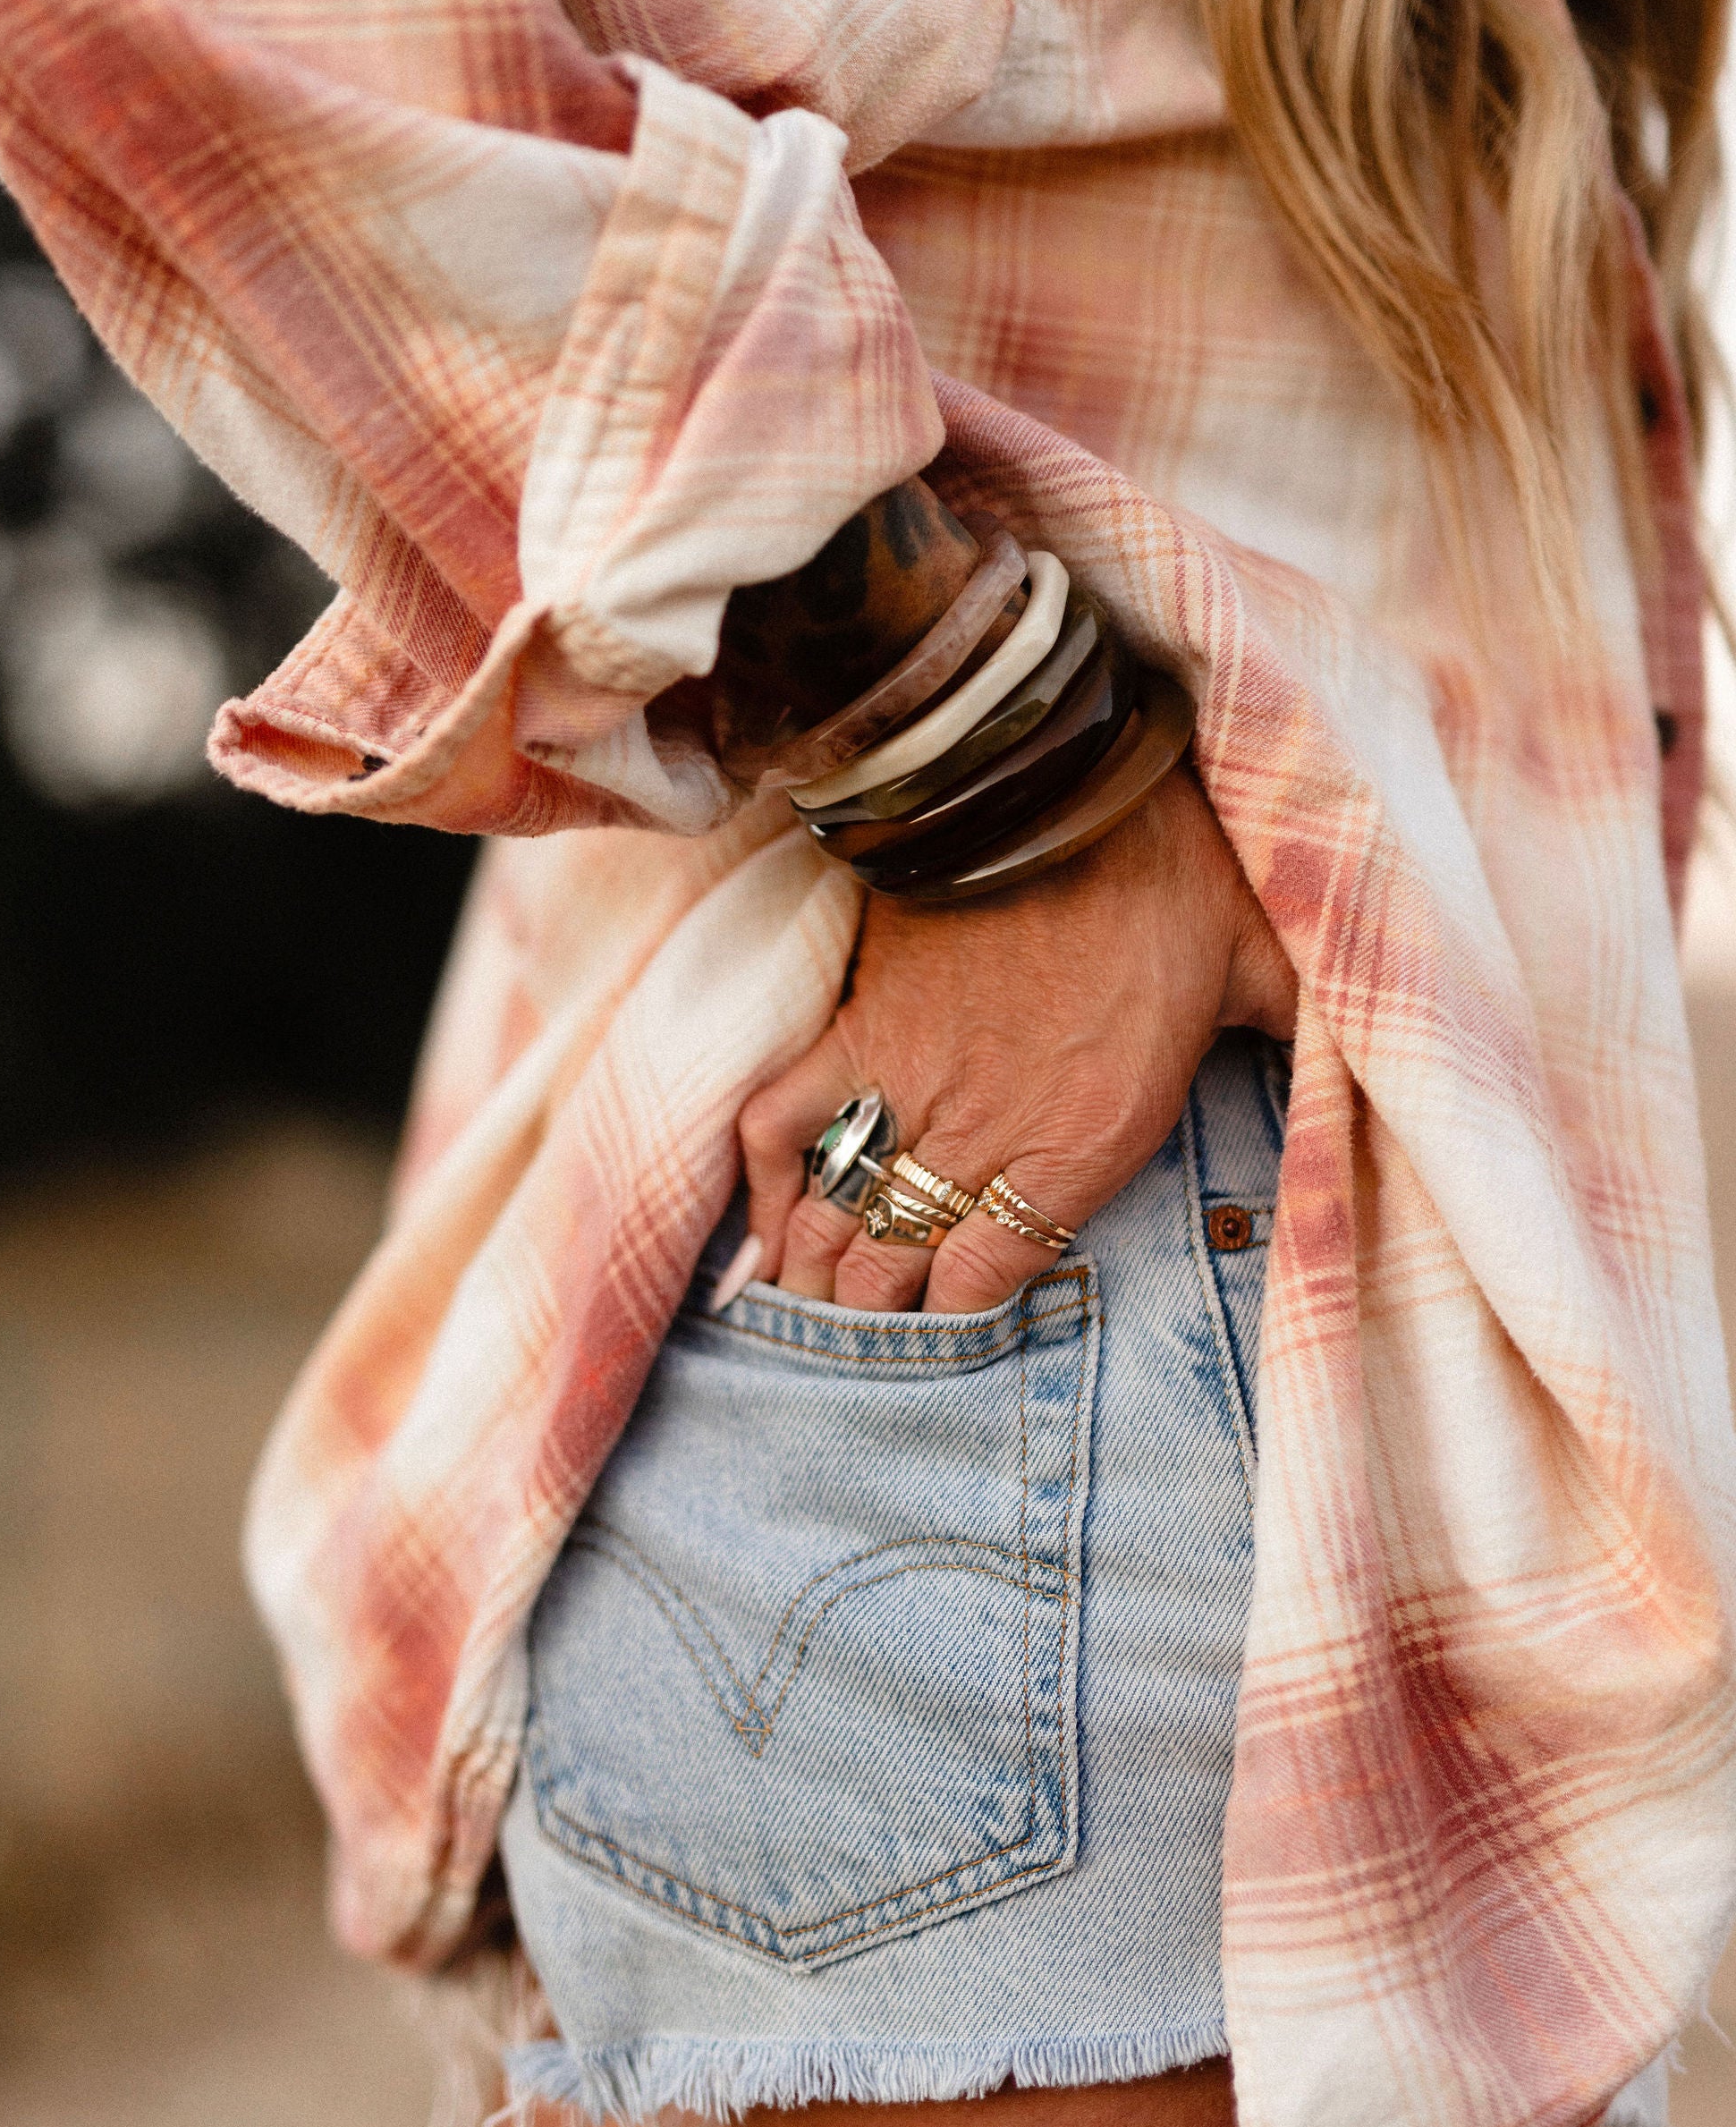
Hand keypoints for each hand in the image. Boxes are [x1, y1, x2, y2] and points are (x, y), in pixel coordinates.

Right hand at [738, 764, 1296, 1313]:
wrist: (1065, 780)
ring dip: (814, 1274)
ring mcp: (908, 1078)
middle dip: (872, 1322)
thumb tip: (1362, 1058)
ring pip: (834, 1214)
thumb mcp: (1266, 970)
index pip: (984, 1278)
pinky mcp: (858, 1022)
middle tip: (865, 1345)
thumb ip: (1296, 1035)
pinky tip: (764, 1226)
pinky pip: (782, 1123)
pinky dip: (764, 1182)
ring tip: (808, 1312)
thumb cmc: (1179, 875)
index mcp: (1084, 1139)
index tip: (947, 1332)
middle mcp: (984, 1129)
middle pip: (895, 1267)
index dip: (953, 1322)